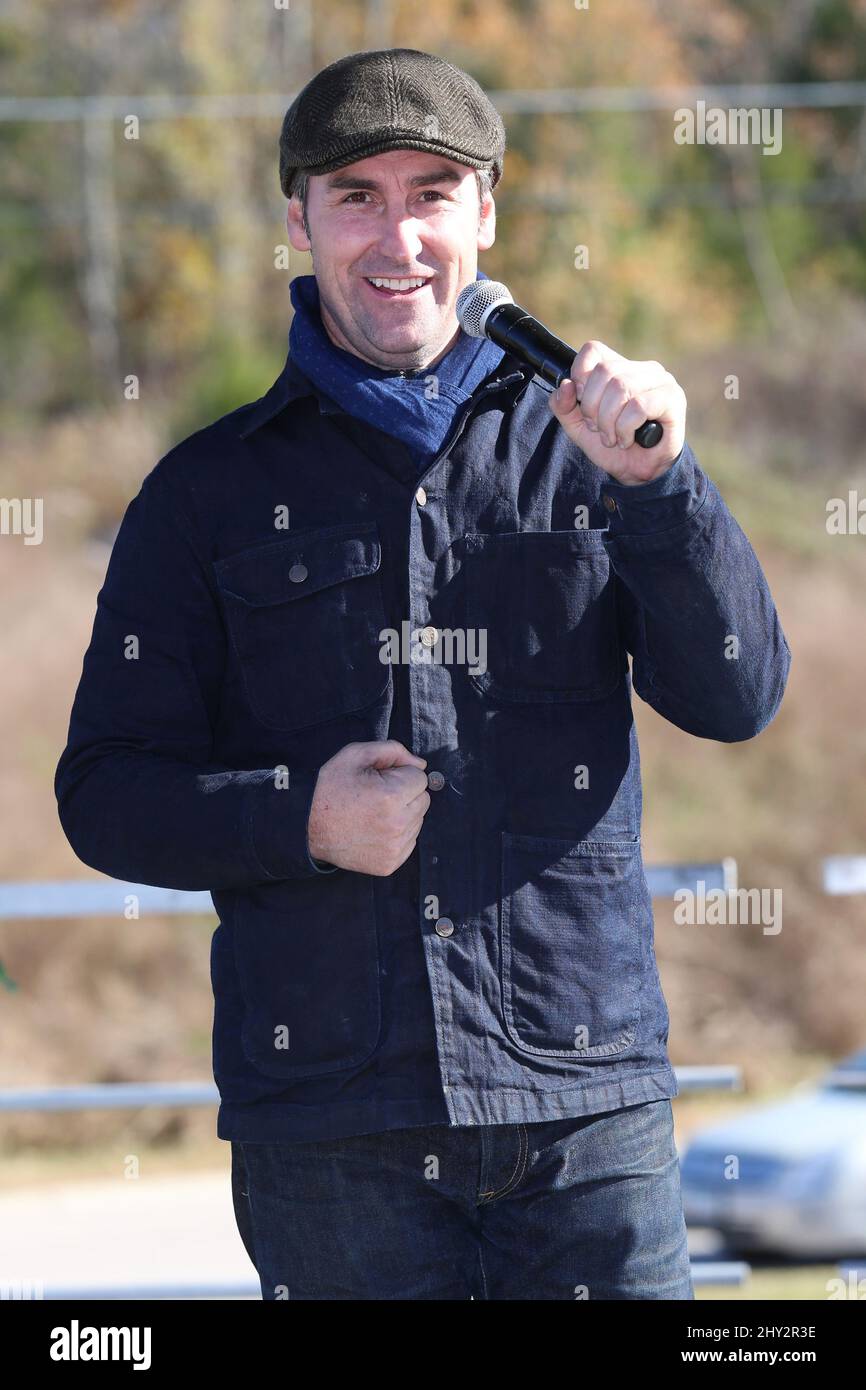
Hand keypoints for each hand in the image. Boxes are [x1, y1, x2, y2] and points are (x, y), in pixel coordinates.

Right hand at [307, 740, 430, 875]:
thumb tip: (421, 765)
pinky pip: (410, 842)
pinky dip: (397, 835)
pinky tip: (376, 830)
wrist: (307, 828)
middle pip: (423, 800)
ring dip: (403, 814)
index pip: (420, 778)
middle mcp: (398, 824)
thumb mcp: (354, 755)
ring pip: (418, 821)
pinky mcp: (391, 863)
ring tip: (374, 814)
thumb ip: (392, 750)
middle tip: (377, 796)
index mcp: (391, 795)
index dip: (400, 775)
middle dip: (405, 794)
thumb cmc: (330, 789)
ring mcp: (395, 847)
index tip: (381, 780)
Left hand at [549, 339, 685, 484]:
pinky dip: (625, 428)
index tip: (582, 403)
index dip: (580, 376)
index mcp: (620, 368)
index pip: (593, 351)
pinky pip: (639, 406)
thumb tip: (565, 385)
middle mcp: (642, 369)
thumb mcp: (579, 427)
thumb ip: (564, 406)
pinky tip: (628, 439)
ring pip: (621, 387)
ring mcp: (661, 381)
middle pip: (605, 371)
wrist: (638, 474)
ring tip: (612, 438)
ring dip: (609, 421)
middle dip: (593, 407)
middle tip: (598, 429)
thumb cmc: (613, 447)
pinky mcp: (673, 398)